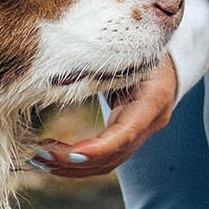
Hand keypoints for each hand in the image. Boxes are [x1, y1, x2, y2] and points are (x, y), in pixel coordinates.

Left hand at [30, 56, 178, 178]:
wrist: (170, 52)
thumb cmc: (142, 42)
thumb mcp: (124, 48)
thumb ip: (99, 64)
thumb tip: (58, 77)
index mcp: (152, 99)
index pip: (125, 134)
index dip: (97, 148)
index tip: (69, 153)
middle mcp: (151, 121)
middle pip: (112, 156)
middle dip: (73, 161)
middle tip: (38, 156)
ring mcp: (142, 132)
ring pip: (107, 162)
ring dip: (71, 166)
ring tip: (39, 160)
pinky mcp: (130, 135)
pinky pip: (105, 157)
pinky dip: (78, 159)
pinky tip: (53, 156)